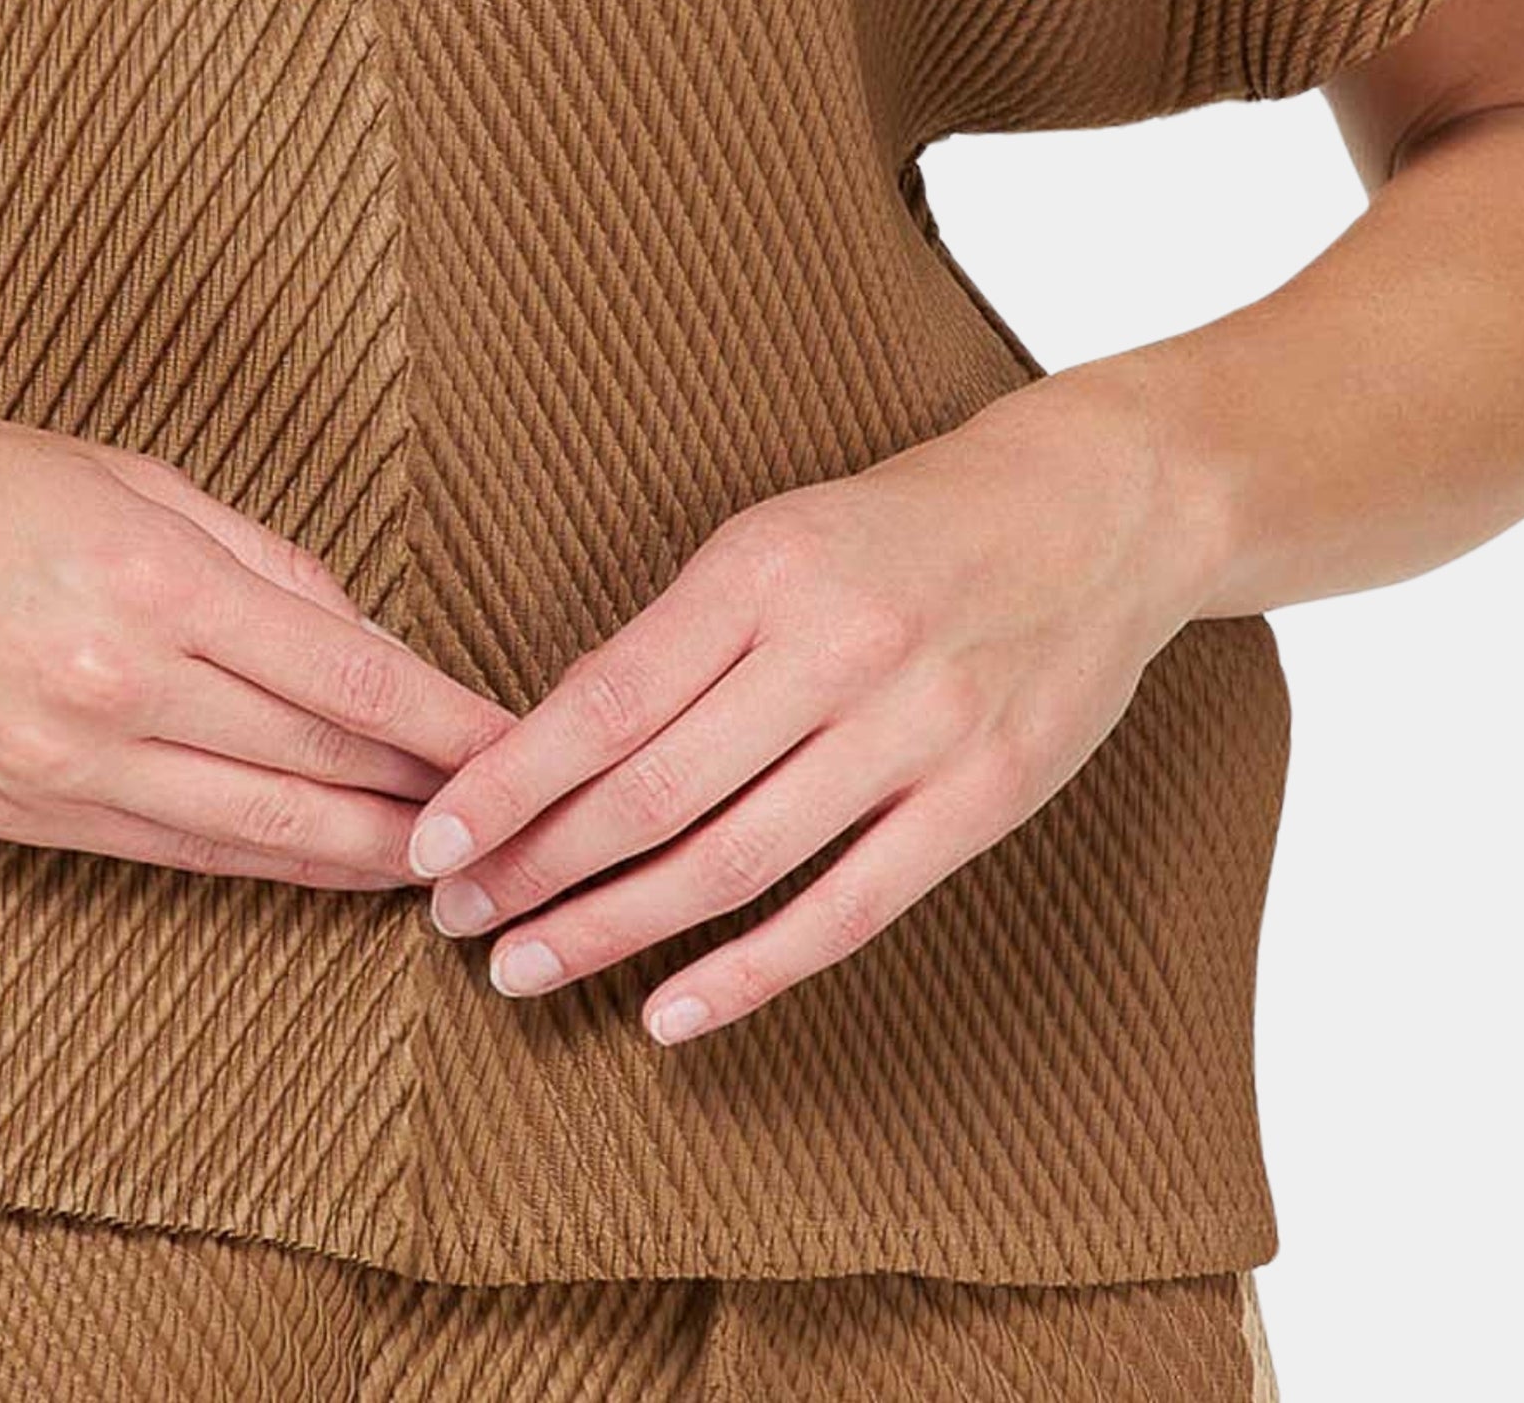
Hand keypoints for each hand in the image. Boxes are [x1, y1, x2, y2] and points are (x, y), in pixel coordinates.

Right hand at [0, 352, 515, 886]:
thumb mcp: (133, 477)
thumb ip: (261, 560)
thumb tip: (363, 637)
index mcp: (159, 581)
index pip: (351, 676)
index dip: (450, 723)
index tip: (522, 745)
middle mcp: (118, 685)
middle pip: (318, 767)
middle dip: (427, 801)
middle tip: (511, 824)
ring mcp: (60, 764)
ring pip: (253, 832)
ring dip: (358, 854)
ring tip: (443, 868)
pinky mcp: (14, 814)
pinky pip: (168, 854)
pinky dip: (258, 865)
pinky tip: (318, 867)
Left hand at [405, 367, 1213, 1038]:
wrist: (1092, 512)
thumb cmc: (904, 527)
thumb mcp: (776, 536)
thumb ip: (679, 637)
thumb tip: (555, 739)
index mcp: (765, 567)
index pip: (606, 697)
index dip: (509, 782)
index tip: (431, 840)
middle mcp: (837, 646)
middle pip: (656, 790)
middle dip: (538, 867)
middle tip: (457, 918)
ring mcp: (917, 728)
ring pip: (735, 861)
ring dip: (614, 928)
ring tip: (527, 967)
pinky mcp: (981, 799)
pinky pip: (845, 909)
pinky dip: (750, 972)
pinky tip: (670, 1011)